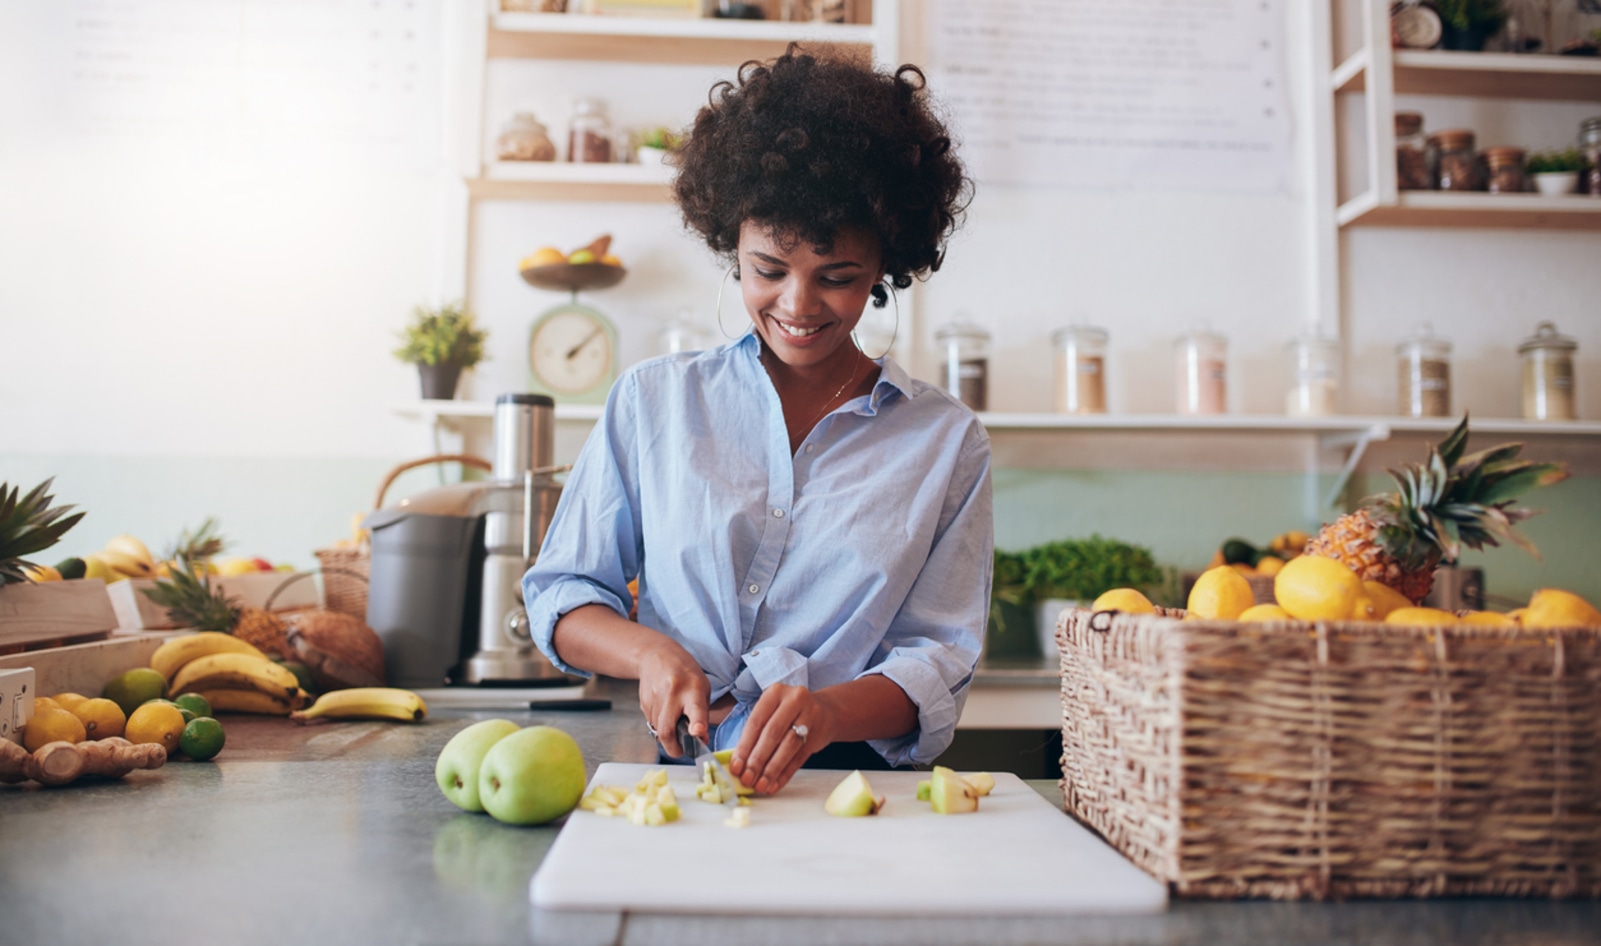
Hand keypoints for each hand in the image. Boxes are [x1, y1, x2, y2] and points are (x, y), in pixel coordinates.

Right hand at [636, 636, 709, 759]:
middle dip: (673, 748)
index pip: (695, 710)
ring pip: (658, 730)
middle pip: (667, 730)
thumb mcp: (702, 688)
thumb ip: (702, 715)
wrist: (656, 655)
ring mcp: (655, 699)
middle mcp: (672, 694)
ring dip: (667, 734)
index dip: (697, 724)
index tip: (697, 734)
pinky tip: (665, 711)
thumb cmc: (685, 673)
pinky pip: (652, 723)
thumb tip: (700, 740)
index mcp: (693, 689)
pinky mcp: (644, 703)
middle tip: (680, 751)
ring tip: (675, 720)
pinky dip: (660, 724)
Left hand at [728, 683, 831, 795]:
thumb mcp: (772, 712)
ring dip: (771, 770)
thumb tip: (738, 763)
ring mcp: (809, 716)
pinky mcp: (818, 734)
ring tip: (760, 785)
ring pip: (787, 747)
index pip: (756, 722)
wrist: (826, 711)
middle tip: (747, 778)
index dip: (744, 746)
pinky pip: (799, 758)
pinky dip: (785, 774)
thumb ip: (756, 732)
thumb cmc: (789, 713)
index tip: (736, 767)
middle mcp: (794, 700)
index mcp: (775, 692)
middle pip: (772, 734)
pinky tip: (775, 785)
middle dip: (757, 760)